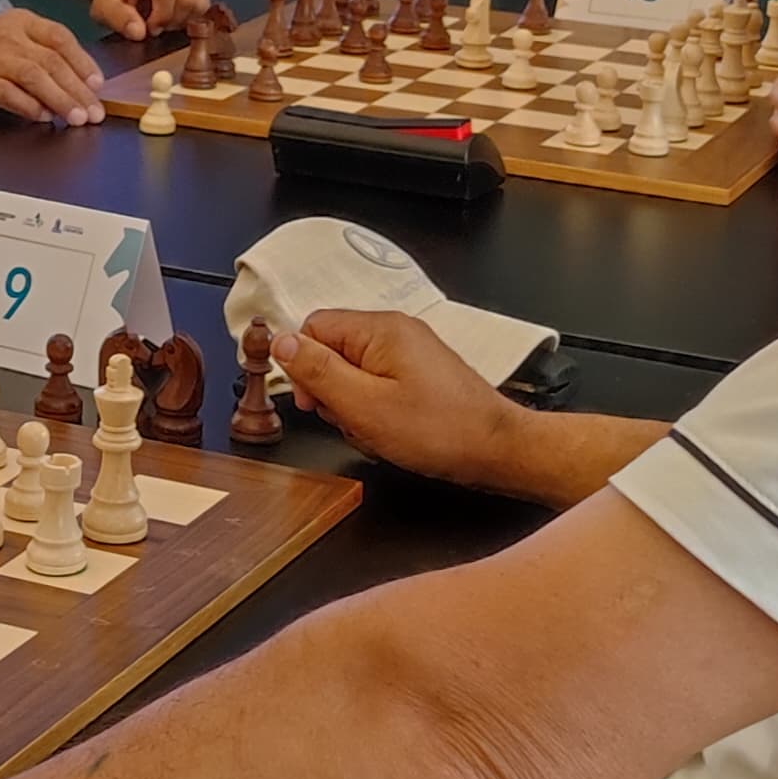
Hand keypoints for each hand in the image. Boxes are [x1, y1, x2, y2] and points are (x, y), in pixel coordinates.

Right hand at [0, 9, 103, 124]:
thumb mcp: (12, 37)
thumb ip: (43, 54)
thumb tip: (78, 83)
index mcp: (23, 21)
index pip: (61, 38)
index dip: (83, 62)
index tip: (97, 85)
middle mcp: (10, 36)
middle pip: (52, 62)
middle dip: (77, 90)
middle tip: (94, 112)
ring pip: (35, 77)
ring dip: (60, 99)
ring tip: (76, 118)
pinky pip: (8, 93)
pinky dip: (28, 106)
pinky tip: (43, 117)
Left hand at [87, 0, 209, 41]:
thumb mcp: (103, 7)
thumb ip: (118, 19)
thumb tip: (139, 32)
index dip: (162, 15)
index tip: (150, 28)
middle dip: (174, 20)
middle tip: (157, 26)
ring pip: (200, 1)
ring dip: (185, 19)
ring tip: (166, 21)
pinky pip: (204, 1)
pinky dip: (192, 15)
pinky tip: (175, 17)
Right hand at [271, 308, 526, 489]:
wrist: (497, 450)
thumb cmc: (438, 430)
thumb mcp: (363, 405)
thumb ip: (317, 371)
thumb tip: (280, 342)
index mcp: (379, 329)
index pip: (314, 328)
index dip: (303, 365)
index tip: (312, 401)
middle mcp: (395, 332)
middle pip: (333, 351)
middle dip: (332, 392)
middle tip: (351, 420)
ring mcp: (410, 353)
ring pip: (354, 375)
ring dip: (354, 407)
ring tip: (376, 431)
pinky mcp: (421, 375)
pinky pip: (378, 386)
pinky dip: (375, 412)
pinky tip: (390, 433)